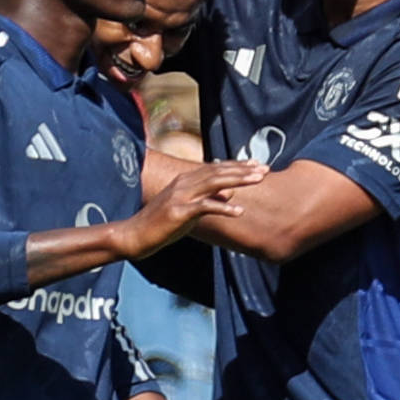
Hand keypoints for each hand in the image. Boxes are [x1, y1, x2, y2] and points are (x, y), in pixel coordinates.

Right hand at [120, 159, 267, 256]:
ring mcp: (180, 196)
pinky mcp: (179, 212)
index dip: (237, 165)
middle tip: (264, 168)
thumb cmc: (162, 224)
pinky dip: (223, 207)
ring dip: (238, 180)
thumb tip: (230, 190)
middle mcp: (184, 183)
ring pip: (214, 183)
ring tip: (257, 180)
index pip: (216, 168)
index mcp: (185, 180)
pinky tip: (239, 211)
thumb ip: (208, 198)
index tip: (257, 164)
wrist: (135, 235)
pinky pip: (205, 207)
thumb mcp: (189, 210)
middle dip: (243, 170)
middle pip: (218, 172)